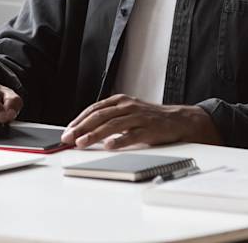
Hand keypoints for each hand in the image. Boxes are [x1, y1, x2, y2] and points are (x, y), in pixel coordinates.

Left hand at [60, 94, 221, 149]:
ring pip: (112, 124)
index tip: (68, 132)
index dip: (79, 120)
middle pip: (99, 116)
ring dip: (95, 134)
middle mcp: (127, 107)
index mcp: (119, 101)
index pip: (94, 109)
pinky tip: (109, 146)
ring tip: (83, 143)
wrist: (179, 120)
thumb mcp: (127, 113)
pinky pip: (132, 135)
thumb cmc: (150, 119)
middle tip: (69, 138)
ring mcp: (138, 117)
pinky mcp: (149, 129)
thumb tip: (84, 132)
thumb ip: (109, 119)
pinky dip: (119, 140)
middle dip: (82, 128)